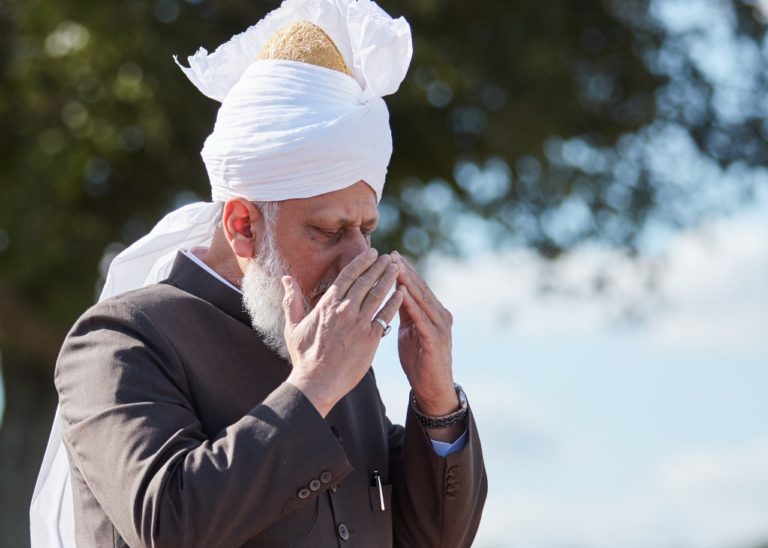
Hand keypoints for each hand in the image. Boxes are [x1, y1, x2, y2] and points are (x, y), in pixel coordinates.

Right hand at [283, 248, 402, 416]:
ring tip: (397, 269)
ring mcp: (358, 323)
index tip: (372, 253)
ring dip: (389, 279)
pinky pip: (385, 316)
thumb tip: (286, 278)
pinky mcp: (370, 338)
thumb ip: (291, 300)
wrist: (317, 382)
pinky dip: (394, 303)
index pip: (348, 275)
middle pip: (366, 281)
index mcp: (327, 304)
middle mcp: (345, 310)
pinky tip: (402, 293)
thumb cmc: (304, 356)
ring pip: (378, 295)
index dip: (362, 262)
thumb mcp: (293, 325)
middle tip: (390, 257)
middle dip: (379, 267)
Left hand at [392, 251, 458, 417]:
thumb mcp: (409, 330)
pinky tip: (401, 292)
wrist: (433, 388)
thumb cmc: (419, 360)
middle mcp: (441, 315)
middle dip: (405, 270)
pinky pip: (421, 318)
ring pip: (422, 299)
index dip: (405, 270)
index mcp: (434, 312)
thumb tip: (392, 291)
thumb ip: (405, 312)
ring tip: (395, 266)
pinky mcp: (436, 339)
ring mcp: (440, 326)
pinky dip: (411, 304)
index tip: (390, 255)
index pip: (418, 286)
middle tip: (391, 254)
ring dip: (408, 281)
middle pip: (421, 288)